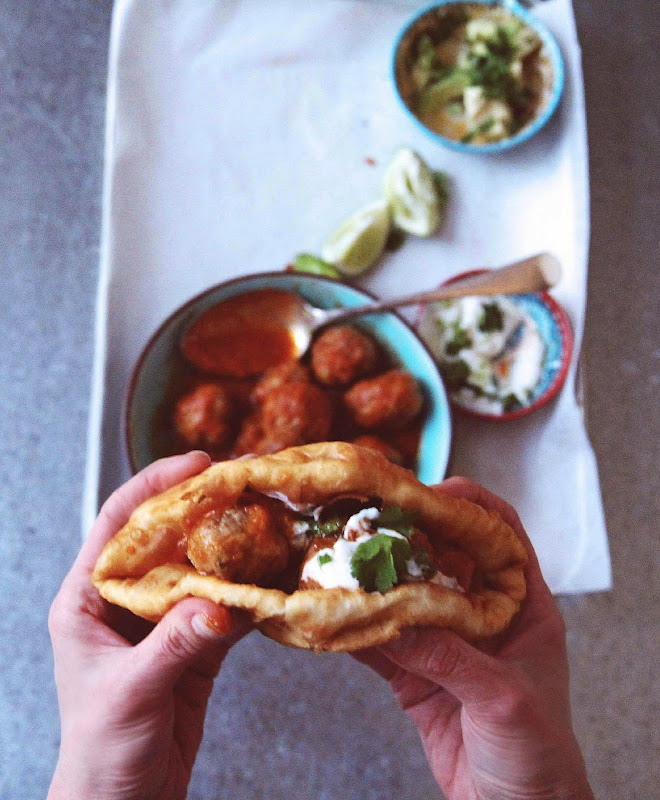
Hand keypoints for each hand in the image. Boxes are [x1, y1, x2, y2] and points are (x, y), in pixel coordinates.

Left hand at [48, 452, 247, 799]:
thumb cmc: (101, 750)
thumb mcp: (130, 692)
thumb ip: (173, 645)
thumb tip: (216, 605)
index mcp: (86, 600)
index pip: (117, 525)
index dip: (152, 487)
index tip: (195, 463)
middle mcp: (124, 602)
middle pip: (166, 538)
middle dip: (203, 510)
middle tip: (244, 484)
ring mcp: (161, 622)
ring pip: (199, 569)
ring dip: (232, 548)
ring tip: (268, 522)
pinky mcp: (193, 646)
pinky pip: (222, 607)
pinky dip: (248, 594)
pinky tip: (272, 580)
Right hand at [354, 477, 594, 799]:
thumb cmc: (539, 755)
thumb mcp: (504, 700)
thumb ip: (452, 659)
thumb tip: (397, 622)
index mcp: (523, 607)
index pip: (502, 533)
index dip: (470, 505)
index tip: (429, 493)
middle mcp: (482, 615)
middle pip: (443, 556)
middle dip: (407, 536)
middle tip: (369, 521)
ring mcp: (446, 643)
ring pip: (406, 596)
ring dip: (374, 581)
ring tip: (340, 563)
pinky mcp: (417, 675)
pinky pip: (383, 643)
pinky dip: (357, 631)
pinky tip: (333, 619)